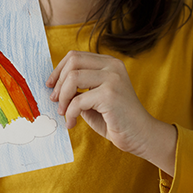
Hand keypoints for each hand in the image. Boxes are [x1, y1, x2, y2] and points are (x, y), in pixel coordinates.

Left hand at [46, 51, 176, 174]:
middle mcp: (112, 66)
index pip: (75, 56)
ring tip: (64, 113)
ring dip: (63, 98)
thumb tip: (55, 86)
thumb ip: (79, 89)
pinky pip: (78, 101)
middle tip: (56, 101)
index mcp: (109, 63)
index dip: (58, 70)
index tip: (51, 86)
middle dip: (59, 83)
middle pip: (73, 62)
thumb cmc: (116, 119)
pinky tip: (72, 123)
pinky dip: (70, 114)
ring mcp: (112, 78)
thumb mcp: (94, 98)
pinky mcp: (110, 95)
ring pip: (73, 78)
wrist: (141, 136)